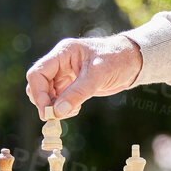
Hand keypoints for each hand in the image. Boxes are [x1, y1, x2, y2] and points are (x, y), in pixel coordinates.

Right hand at [26, 36, 142, 117]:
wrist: (132, 61)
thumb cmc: (116, 59)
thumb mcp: (97, 76)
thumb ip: (77, 93)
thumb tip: (57, 112)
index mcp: (63, 53)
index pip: (38, 73)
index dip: (39, 93)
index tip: (47, 111)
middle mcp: (60, 63)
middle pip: (39, 84)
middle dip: (44, 102)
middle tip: (55, 117)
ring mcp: (65, 74)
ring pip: (48, 93)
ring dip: (54, 106)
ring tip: (70, 112)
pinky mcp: (72, 84)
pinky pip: (59, 98)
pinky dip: (63, 107)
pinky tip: (75, 109)